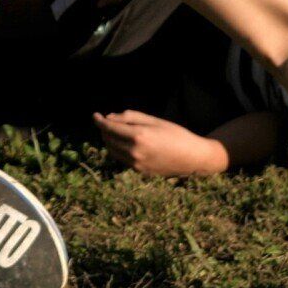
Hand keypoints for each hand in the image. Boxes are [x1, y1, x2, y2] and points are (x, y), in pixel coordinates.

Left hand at [92, 111, 221, 175]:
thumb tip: (109, 117)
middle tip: (107, 122)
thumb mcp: (154, 120)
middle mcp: (134, 152)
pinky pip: (122, 159)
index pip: (110, 128)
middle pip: (108, 140)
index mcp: (139, 136)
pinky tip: (127, 144)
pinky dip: (119, 150)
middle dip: (105, 130)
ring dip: (110, 141)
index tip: (95, 116)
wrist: (192, 158)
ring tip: (116, 132)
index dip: (100, 121)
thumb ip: (131, 117)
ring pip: (113, 151)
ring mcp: (136, 164)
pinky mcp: (139, 172)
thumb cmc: (176, 134)